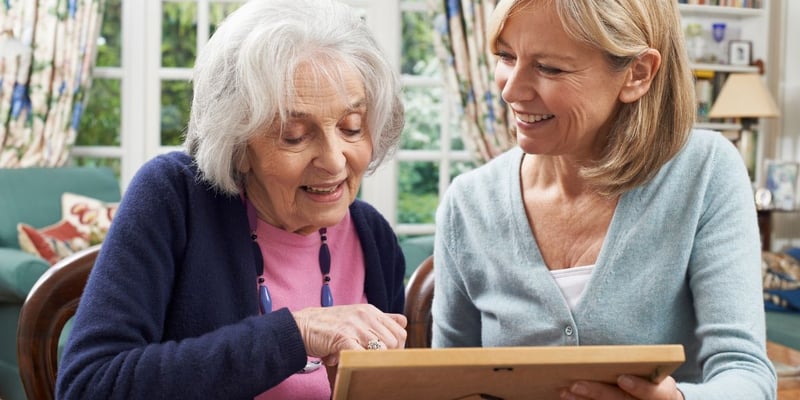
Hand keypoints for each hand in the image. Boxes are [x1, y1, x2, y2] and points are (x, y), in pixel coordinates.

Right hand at [292, 304, 406, 365]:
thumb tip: (403, 322)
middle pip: (394, 342)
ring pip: (382, 349)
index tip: (388, 356)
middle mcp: (366, 316)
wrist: (302, 326)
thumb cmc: (329, 325)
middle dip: (388, 356)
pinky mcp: (343, 338)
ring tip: (359, 361)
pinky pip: (362, 355)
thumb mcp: (357, 316)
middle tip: (373, 362)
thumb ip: (380, 320)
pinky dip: (360, 363)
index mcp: (371, 311)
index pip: (400, 331)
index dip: (398, 347)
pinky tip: (351, 364)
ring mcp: (355, 326)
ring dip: (373, 360)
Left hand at [560, 375, 683, 399]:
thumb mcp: (649, 371)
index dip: (640, 387)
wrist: (649, 397)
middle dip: (599, 392)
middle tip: (576, 384)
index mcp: (664, 393)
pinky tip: (568, 397)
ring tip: (565, 391)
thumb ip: (634, 363)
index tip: (622, 378)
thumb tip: (601, 352)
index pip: (658, 393)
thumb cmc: (647, 379)